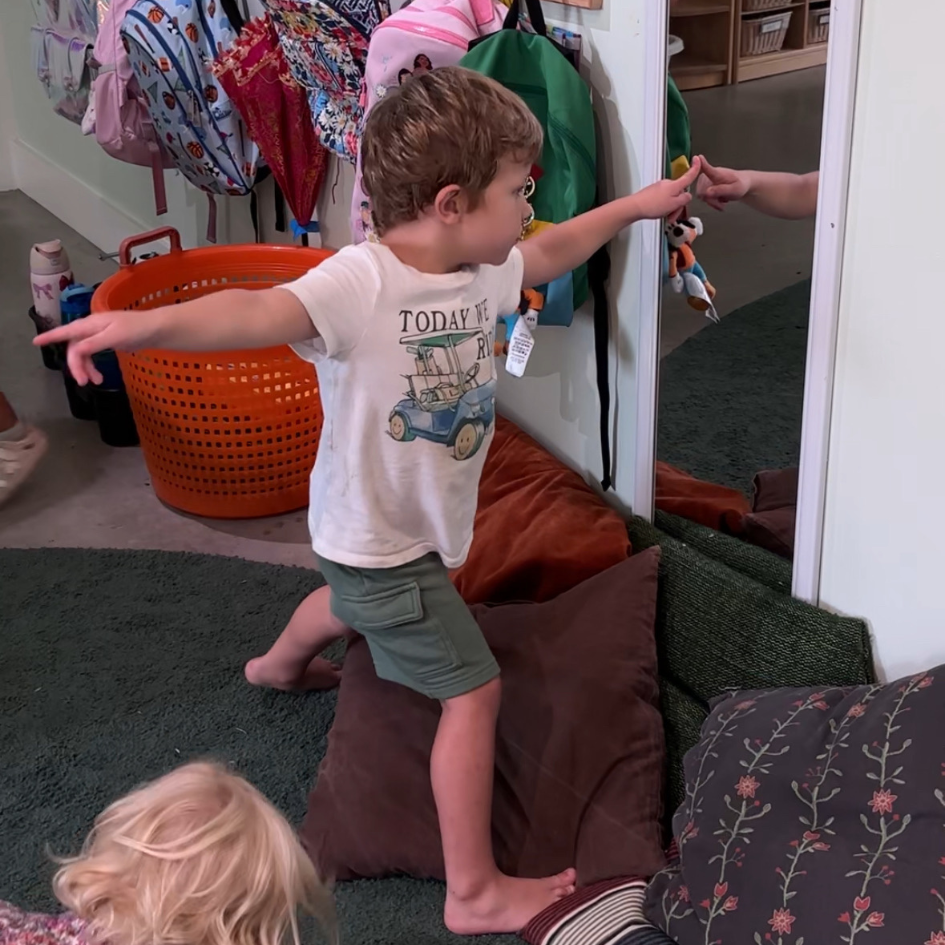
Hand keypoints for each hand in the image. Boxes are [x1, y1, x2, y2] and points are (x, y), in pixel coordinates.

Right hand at [34, 310, 160, 385]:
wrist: (156, 329)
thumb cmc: (136, 330)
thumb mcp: (115, 337)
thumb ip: (94, 343)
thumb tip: (76, 350)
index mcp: (91, 324)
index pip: (67, 331)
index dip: (50, 337)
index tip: (35, 342)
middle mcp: (91, 328)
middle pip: (75, 348)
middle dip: (76, 365)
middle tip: (83, 382)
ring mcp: (99, 335)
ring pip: (83, 353)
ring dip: (86, 368)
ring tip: (95, 382)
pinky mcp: (107, 342)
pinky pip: (93, 355)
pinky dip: (93, 366)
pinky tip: (99, 376)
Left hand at [631, 157, 700, 221]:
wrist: (635, 206)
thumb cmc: (653, 205)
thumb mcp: (674, 205)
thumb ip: (684, 199)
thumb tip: (688, 195)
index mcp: (674, 185)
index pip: (688, 176)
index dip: (695, 168)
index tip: (698, 160)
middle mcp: (667, 183)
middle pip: (679, 193)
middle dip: (678, 205)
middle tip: (673, 216)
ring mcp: (659, 187)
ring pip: (671, 197)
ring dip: (671, 208)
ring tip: (665, 217)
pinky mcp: (653, 192)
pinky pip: (663, 199)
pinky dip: (664, 207)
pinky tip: (659, 213)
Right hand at [695, 156, 750, 210]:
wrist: (742, 184)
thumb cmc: (740, 184)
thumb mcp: (735, 189)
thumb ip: (721, 190)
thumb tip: (707, 192)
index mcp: (717, 173)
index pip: (708, 168)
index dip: (702, 164)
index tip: (697, 157)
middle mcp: (709, 175)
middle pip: (701, 191)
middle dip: (710, 199)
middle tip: (721, 203)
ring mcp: (706, 180)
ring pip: (701, 195)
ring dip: (711, 201)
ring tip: (721, 201)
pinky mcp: (705, 185)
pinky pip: (703, 197)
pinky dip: (710, 201)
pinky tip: (718, 201)